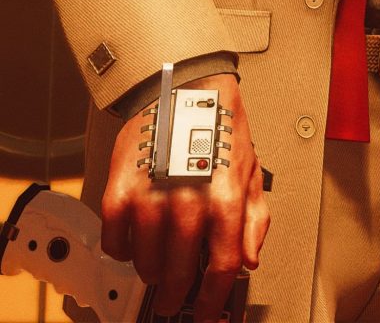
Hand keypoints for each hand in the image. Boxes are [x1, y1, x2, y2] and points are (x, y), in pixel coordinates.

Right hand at [100, 74, 269, 322]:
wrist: (188, 88)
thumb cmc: (222, 127)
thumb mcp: (251, 170)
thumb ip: (254, 218)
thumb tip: (249, 258)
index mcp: (226, 199)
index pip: (220, 267)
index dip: (213, 299)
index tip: (206, 314)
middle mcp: (189, 201)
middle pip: (178, 273)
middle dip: (177, 294)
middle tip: (174, 299)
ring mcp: (151, 197)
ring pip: (145, 263)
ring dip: (152, 270)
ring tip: (159, 263)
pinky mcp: (120, 190)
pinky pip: (116, 242)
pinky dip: (124, 249)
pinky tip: (137, 237)